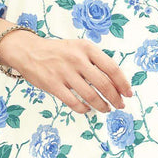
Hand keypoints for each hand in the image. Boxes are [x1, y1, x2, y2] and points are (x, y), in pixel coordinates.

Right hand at [0, 31, 132, 112]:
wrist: (28, 51)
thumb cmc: (57, 51)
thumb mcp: (78, 48)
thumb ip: (95, 61)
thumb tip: (115, 82)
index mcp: (87, 48)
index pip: (111, 68)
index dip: (123, 83)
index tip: (128, 93)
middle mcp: (77, 59)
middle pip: (103, 84)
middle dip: (115, 98)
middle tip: (120, 105)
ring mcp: (65, 72)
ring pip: (90, 95)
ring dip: (102, 105)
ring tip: (106, 109)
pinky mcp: (53, 85)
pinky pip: (74, 102)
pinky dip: (84, 109)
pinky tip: (87, 109)